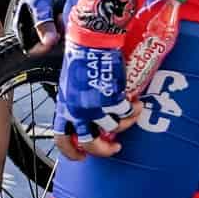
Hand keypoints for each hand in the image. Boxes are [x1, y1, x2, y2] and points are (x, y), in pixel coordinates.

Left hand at [52, 34, 134, 156]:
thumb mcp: (70, 86)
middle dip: (105, 151)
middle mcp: (78, 111)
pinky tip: (137, 104)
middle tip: (115, 147)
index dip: (71, 152)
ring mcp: (96, 107)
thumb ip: (76, 104)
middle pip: (90, 144)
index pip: (61, 139)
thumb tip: (86, 117)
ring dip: (126, 124)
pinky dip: (134, 111)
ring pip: (113, 129)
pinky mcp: (112, 99)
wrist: (91, 40)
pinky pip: (126, 113)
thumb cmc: (80, 56)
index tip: (81, 157)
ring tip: (132, 112)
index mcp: (64, 107)